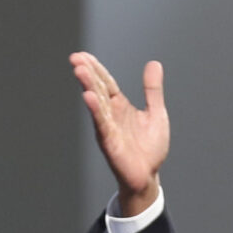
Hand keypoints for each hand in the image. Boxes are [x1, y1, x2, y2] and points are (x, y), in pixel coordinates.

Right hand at [70, 52, 169, 215]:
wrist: (148, 176)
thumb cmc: (150, 148)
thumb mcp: (156, 113)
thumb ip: (152, 90)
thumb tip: (154, 63)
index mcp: (120, 106)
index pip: (105, 82)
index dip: (95, 68)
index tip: (83, 55)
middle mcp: (110, 115)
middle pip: (97, 89)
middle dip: (87, 73)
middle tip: (75, 58)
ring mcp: (108, 128)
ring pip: (96, 103)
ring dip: (87, 86)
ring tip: (79, 70)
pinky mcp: (109, 143)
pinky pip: (101, 123)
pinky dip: (95, 110)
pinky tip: (88, 96)